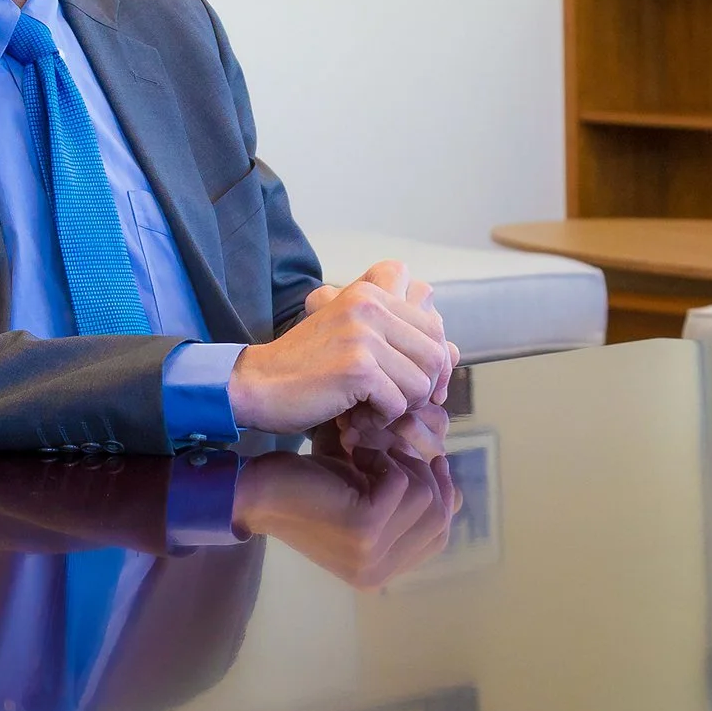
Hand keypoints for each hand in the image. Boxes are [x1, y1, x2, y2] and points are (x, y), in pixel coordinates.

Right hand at [228, 260, 459, 435]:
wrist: (256, 386)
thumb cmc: (306, 367)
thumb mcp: (354, 337)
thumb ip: (401, 335)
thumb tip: (455, 351)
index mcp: (367, 292)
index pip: (431, 317)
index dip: (433, 350)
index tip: (413, 374)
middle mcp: (367, 304)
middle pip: (435, 351)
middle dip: (421, 384)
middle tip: (393, 399)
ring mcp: (362, 335)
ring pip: (421, 381)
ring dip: (400, 404)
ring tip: (371, 407)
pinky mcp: (357, 367)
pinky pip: (398, 402)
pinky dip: (380, 418)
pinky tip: (356, 416)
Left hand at [232, 431, 460, 589]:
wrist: (254, 489)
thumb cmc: (307, 489)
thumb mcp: (365, 500)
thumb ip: (407, 504)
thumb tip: (454, 491)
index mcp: (380, 574)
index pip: (439, 536)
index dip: (443, 495)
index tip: (430, 461)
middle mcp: (379, 573)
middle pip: (439, 517)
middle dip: (426, 477)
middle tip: (398, 450)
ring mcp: (372, 553)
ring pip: (425, 496)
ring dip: (401, 463)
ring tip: (368, 452)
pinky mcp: (363, 527)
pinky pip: (402, 482)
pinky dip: (383, 458)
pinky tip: (356, 452)